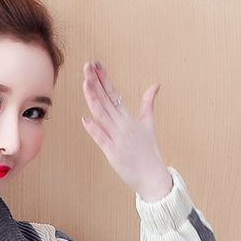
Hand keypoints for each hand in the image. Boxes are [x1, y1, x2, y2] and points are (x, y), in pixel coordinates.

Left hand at [81, 61, 172, 201]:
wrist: (153, 176)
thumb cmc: (148, 151)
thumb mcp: (149, 123)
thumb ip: (149, 103)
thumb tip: (156, 84)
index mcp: (128, 117)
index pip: (114, 93)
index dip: (104, 78)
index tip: (96, 64)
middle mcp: (122, 124)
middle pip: (106, 100)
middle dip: (96, 82)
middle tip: (87, 66)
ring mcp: (118, 138)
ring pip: (102, 115)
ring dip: (94, 98)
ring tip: (85, 83)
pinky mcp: (113, 152)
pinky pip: (101, 138)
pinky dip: (93, 129)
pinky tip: (84, 118)